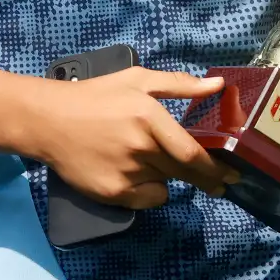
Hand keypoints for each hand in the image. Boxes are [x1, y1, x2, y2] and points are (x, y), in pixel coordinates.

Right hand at [30, 67, 236, 208]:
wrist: (48, 121)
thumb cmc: (96, 96)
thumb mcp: (137, 80)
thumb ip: (179, 84)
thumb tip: (217, 84)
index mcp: (149, 117)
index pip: (191, 153)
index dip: (215, 168)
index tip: (231, 175)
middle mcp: (140, 148)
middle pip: (184, 173)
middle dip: (206, 180)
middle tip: (219, 183)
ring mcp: (126, 174)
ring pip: (166, 186)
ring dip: (169, 178)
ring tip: (154, 163)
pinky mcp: (113, 194)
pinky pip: (147, 200)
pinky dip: (149, 192)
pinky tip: (137, 175)